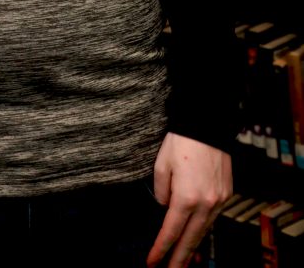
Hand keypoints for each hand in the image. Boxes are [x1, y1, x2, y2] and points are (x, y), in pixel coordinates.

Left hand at [146, 133, 231, 267]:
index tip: (152, 262)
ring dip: (193, 246)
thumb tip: (165, 207)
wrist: (206, 123)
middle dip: (180, 259)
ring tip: (182, 260)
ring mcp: (219, 200)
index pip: (171, 232)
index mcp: (186, 197)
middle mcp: (205, 203)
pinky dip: (203, 229)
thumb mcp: (161, 165)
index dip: (161, 249)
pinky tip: (196, 234)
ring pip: (204, 230)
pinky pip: (213, 217)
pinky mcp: (226, 193)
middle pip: (191, 239)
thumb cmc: (180, 141)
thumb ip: (161, 191)